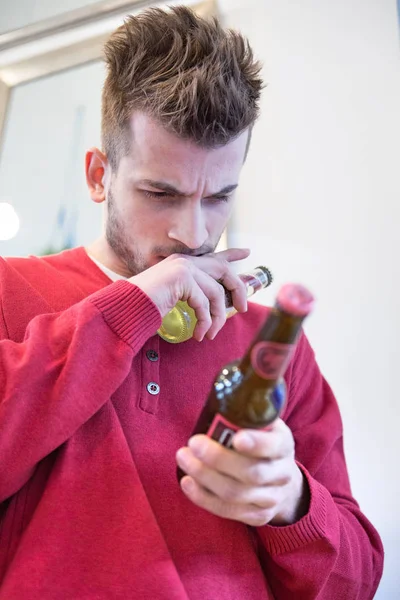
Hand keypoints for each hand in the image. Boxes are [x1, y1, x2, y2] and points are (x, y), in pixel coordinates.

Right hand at [129, 248, 249, 340]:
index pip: (213, 255)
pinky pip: (204, 303)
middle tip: (242, 308)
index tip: (247, 253)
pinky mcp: (181, 278)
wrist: (125, 309)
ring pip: (216, 292)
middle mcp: (184, 261)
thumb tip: (213, 305)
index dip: (232, 254)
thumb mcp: (173, 297)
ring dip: (218, 317)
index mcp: (182, 263)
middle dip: (238, 289)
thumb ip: (191, 294)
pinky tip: (200, 334)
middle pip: (224, 270)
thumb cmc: (145, 307)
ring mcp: (183, 267)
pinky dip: (205, 322)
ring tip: (211, 333)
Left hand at [176, 418, 309, 526]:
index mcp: (284, 444)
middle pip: (251, 473)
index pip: (274, 446)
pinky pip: (227, 510)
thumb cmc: (262, 443)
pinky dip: (203, 497)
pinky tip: (187, 482)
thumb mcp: (263, 423)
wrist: (281, 480)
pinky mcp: (256, 516)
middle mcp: (281, 474)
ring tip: (183, 458)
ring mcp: (270, 498)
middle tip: (193, 443)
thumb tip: (221, 391)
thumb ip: (247, 411)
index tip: (236, 437)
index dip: (256, 443)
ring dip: (204, 476)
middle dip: (218, 459)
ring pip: (235, 494)